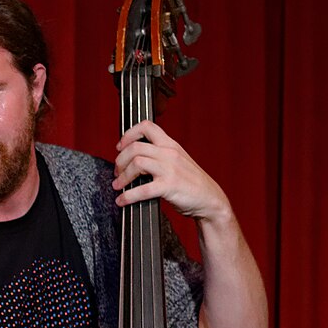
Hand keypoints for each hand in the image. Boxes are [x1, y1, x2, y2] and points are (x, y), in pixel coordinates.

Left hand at [113, 121, 230, 223]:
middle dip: (120, 160)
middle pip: (135, 147)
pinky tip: (122, 201)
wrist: (209, 199)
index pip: (147, 126)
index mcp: (170, 145)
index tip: (120, 147)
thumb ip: (158, 155)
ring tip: (118, 186)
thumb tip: (131, 159)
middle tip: (118, 172)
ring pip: (136, 163)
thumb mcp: (176, 161)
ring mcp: (170, 169)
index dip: (128, 134)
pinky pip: (142, 189)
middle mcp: (169, 153)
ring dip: (122, 176)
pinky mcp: (169, 186)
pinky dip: (127, 196)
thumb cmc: (190, 182)